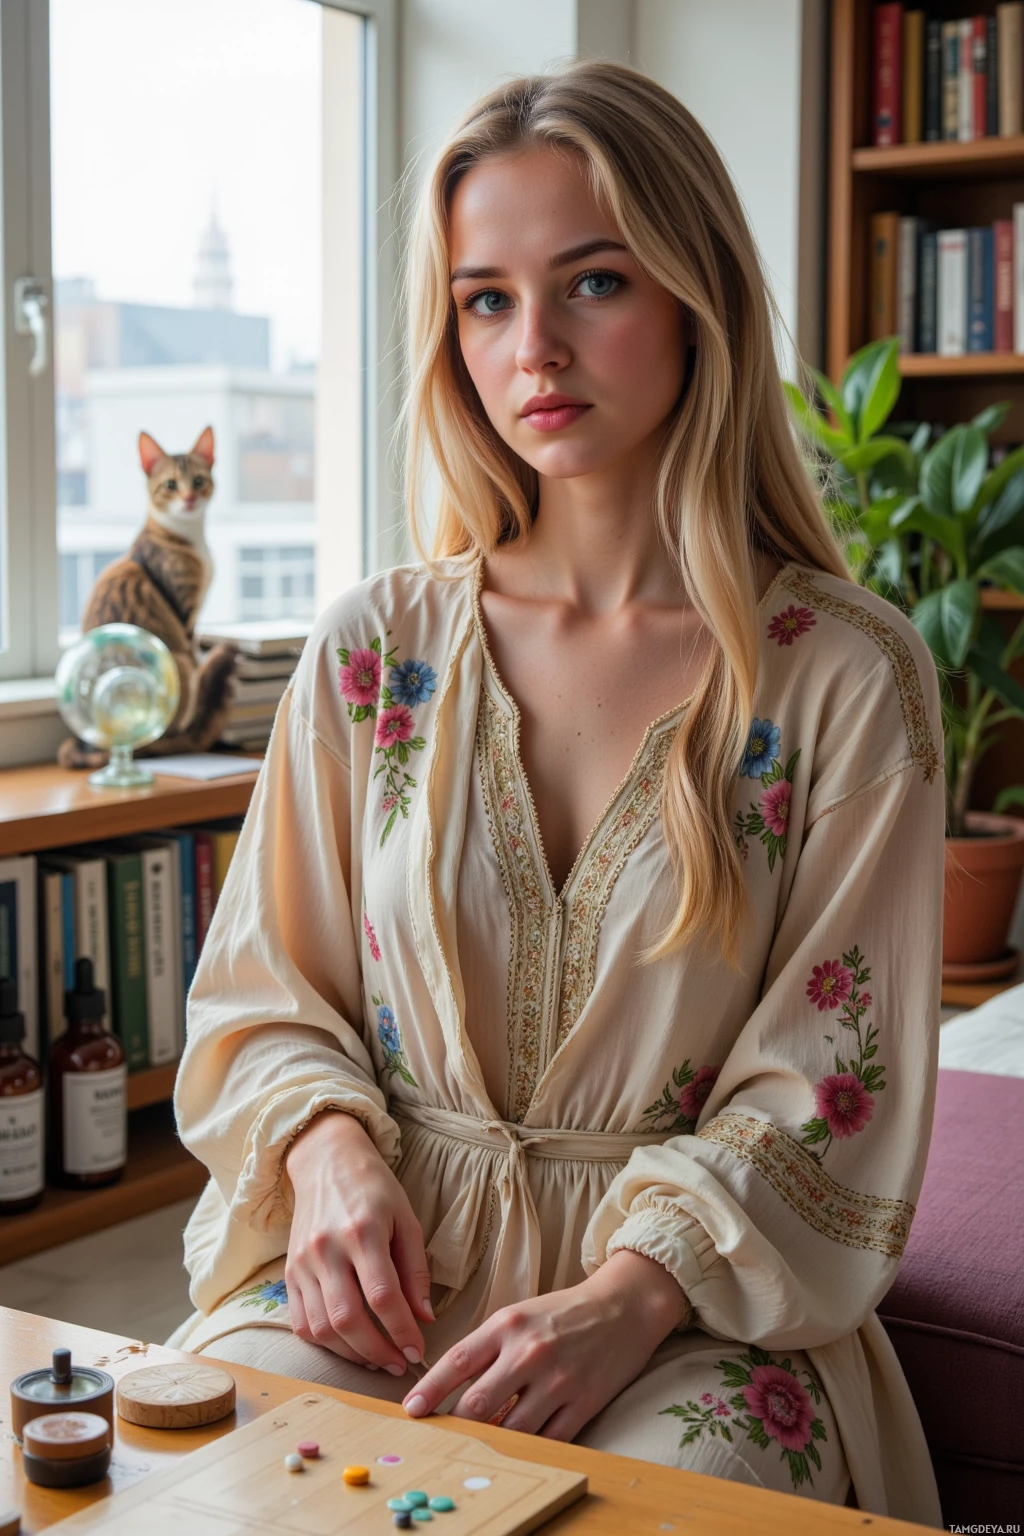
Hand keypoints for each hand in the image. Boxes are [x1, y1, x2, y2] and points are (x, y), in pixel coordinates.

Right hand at [283, 1110, 433, 1372]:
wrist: (326, 1161)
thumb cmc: (374, 1188)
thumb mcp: (406, 1218)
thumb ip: (415, 1269)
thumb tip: (425, 1319)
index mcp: (362, 1231)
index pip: (382, 1296)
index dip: (402, 1331)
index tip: (418, 1351)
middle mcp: (326, 1249)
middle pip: (347, 1318)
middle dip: (377, 1351)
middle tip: (398, 1364)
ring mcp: (302, 1263)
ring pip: (321, 1327)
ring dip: (351, 1354)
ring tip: (377, 1359)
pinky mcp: (288, 1273)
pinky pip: (300, 1322)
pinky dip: (325, 1343)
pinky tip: (348, 1346)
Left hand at [402, 1250, 686, 1439]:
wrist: (622, 1307)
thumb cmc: (562, 1312)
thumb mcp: (518, 1316)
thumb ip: (487, 1348)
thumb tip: (453, 1390)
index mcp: (507, 1325)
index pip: (457, 1363)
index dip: (429, 1391)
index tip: (411, 1411)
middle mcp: (529, 1352)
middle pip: (477, 1404)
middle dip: (455, 1426)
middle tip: (443, 1438)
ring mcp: (557, 1381)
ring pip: (510, 1430)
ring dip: (492, 1442)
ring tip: (480, 1446)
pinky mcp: (583, 1403)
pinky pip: (547, 1440)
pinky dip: (529, 1448)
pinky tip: (519, 1448)